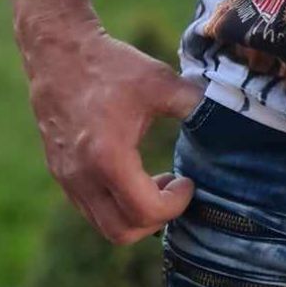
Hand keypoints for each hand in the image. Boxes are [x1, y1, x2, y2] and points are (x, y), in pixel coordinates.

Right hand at [23, 18, 205, 245]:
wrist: (59, 54)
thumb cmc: (111, 66)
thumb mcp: (160, 82)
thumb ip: (194, 104)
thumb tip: (226, 116)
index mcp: (108, 157)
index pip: (145, 212)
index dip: (175, 206)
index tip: (188, 182)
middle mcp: (82, 176)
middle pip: (122, 232)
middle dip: (155, 219)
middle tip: (173, 189)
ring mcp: (66, 178)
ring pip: (103, 225)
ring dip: (134, 215)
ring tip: (153, 183)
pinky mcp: (60, 173)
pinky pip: (89, 209)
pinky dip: (114, 205)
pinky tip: (131, 176)